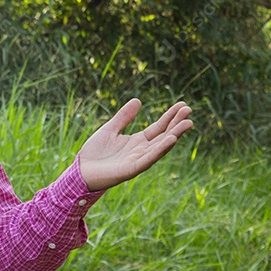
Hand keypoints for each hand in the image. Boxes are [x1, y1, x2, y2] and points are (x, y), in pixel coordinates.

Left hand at [77, 99, 192, 191]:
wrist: (80, 170)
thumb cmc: (94, 152)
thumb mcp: (109, 129)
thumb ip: (123, 117)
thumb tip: (137, 100)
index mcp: (137, 141)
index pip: (158, 127)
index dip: (170, 117)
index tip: (183, 104)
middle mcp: (141, 151)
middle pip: (163, 135)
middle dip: (177, 123)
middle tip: (189, 110)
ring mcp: (138, 160)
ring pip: (160, 147)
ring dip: (174, 135)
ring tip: (187, 123)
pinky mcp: (131, 169)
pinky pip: (148, 159)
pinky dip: (160, 150)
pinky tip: (171, 139)